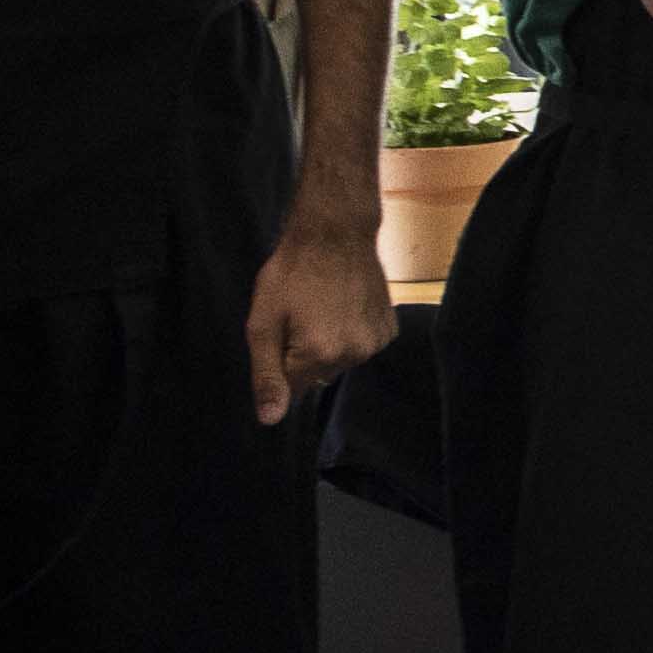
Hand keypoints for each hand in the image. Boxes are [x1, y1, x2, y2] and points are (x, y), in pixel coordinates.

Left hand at [241, 215, 396, 427]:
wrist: (336, 233)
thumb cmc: (292, 272)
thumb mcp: (263, 322)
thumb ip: (266, 374)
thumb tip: (270, 420)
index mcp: (320, 355)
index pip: (292, 387)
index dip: (280, 360)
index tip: (281, 330)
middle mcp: (354, 355)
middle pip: (318, 375)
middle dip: (304, 354)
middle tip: (299, 315)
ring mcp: (376, 343)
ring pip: (341, 361)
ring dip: (329, 344)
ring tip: (323, 306)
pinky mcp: (389, 329)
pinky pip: (362, 345)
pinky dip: (351, 332)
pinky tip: (344, 305)